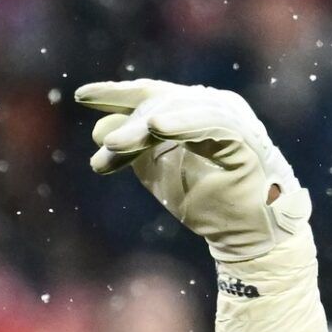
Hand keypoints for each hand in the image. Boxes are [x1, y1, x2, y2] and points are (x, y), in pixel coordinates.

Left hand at [74, 80, 309, 263]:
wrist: (249, 238)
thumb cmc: (210, 205)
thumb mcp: (160, 176)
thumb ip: (134, 152)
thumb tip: (99, 129)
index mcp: (194, 113)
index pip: (152, 96)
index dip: (117, 94)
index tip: (81, 96)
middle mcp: (215, 109)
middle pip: (163, 101)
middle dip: (130, 120)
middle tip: (103, 143)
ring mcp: (234, 121)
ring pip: (183, 111)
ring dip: (147, 126)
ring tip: (116, 142)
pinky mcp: (247, 140)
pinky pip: (214, 124)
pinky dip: (185, 123)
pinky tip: (157, 125)